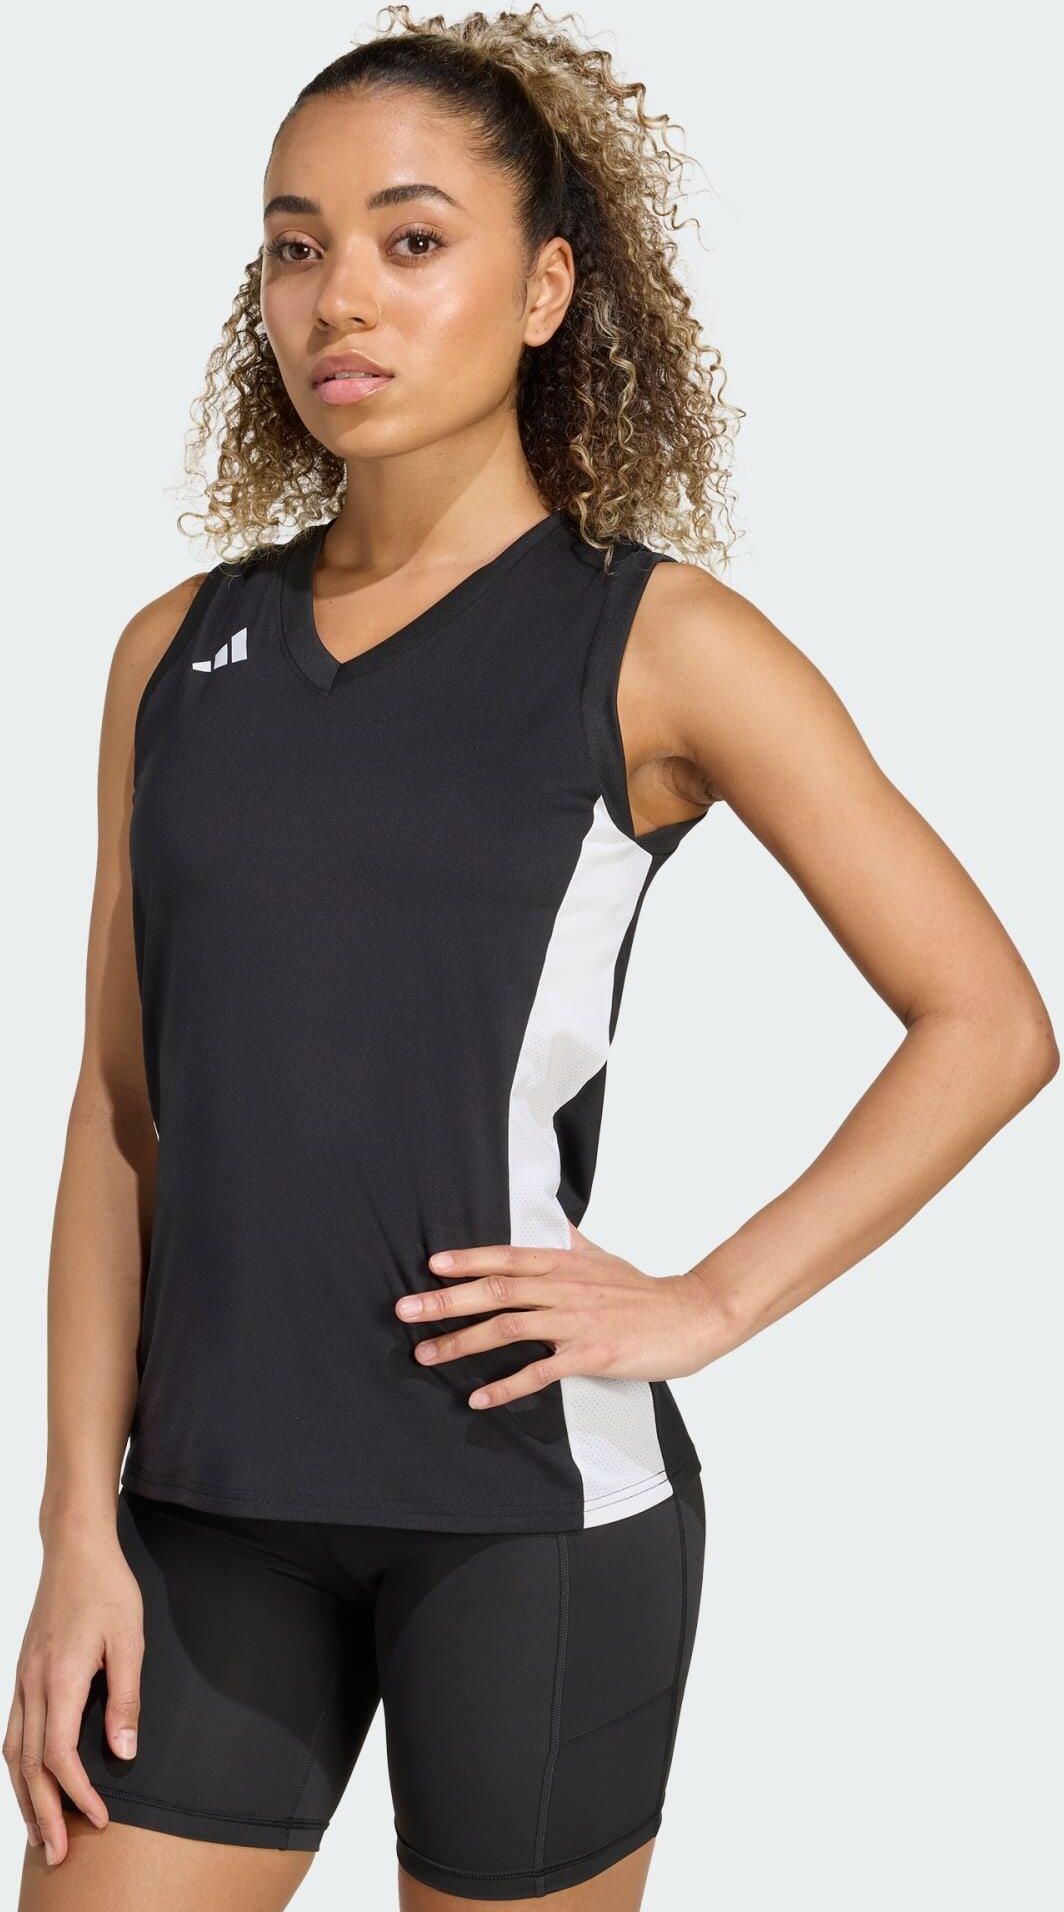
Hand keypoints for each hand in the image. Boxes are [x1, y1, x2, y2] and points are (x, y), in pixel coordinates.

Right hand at [4, 1524, 143, 1866]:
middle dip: (42, 1814)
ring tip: (37, 1833)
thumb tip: (124, 1753)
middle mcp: (32, 1684)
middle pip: (29, 1765)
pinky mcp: (22, 1672)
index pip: (59, 1755)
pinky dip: (17, 1767)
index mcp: (60, 1679)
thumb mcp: (130, 1640)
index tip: (99, 1820)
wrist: (75, 1548)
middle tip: (55, 1856)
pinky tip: (27, 1784)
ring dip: (23, 1798)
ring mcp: (22, 1679)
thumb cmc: (108, 1588)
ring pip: (12, 1753)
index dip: (77, 1794)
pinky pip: (12, 1732)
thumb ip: (126, 1699)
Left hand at [395, 1220, 723, 1409]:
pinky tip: (478, 1398)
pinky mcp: (591, 1355)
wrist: (691, 1316)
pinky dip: (505, 1386)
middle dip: (446, 1301)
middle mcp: (564, 1288)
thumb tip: (546, 1220)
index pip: (506, 1257)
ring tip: (427, 1355)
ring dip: (462, 1343)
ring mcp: (576, 1322)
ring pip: (509, 1329)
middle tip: (405, 1310)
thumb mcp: (602, 1256)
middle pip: (496, 1291)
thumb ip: (568, 1241)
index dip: (467, 1260)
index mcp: (564, 1263)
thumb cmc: (643, 1290)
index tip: (430, 1266)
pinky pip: (540, 1371)